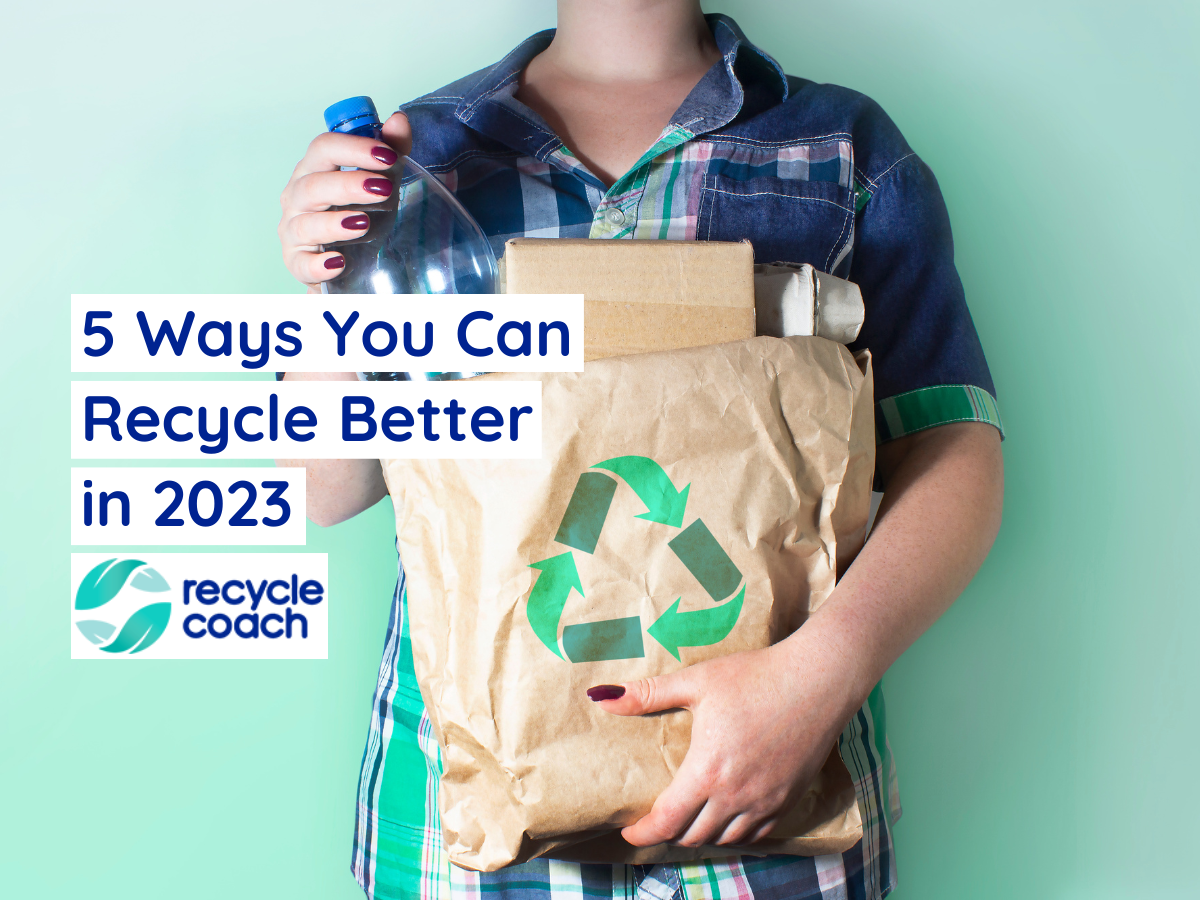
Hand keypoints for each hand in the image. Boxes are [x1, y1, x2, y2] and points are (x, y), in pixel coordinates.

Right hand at [277, 111, 411, 290]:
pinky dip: (318, 265)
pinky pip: (302, 264)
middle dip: (348, 185)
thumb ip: (391, 152)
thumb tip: (399, 120)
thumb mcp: (380, 183)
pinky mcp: (297, 263)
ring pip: (305, 224)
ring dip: (333, 223)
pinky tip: (339, 263)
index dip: (354, 148)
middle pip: (313, 184)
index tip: (388, 155)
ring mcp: (294, 230)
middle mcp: (297, 197)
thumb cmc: (360, 214)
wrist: (349, 262)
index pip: (324, 148)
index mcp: (314, 170)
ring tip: (363, 224)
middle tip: (383, 190)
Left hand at [589, 631, 861, 847]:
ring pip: (724, 839)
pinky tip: (728, 817)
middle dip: (669, 833)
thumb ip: (647, 694)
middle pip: (693, 836)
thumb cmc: (755, 676)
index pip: (666, 822)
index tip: (629, 829)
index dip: (643, 832)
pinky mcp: (789, 799)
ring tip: (689, 818)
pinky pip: (757, 833)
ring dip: (701, 835)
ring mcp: (766, 802)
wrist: (818, 679)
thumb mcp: (697, 681)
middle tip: (657, 819)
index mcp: (707, 772)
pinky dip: (735, 832)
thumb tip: (602, 697)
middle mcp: (735, 796)